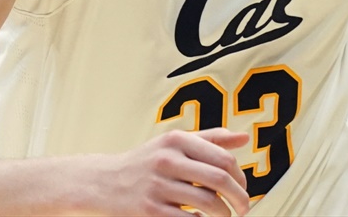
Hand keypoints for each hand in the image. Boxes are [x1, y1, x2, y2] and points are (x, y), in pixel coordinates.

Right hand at [101, 128, 250, 215]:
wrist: (103, 183)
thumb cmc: (146, 163)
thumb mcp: (173, 144)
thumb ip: (209, 139)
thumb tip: (244, 137)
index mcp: (176, 140)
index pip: (223, 158)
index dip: (240, 177)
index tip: (242, 188)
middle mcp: (166, 159)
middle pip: (219, 179)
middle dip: (240, 198)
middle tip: (244, 208)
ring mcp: (157, 186)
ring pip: (208, 203)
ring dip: (224, 214)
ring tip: (224, 216)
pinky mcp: (150, 210)